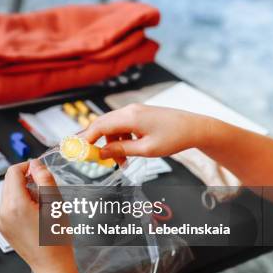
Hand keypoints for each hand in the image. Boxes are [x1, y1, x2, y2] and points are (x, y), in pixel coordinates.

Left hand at [0, 160, 75, 272]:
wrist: (51, 265)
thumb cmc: (56, 239)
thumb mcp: (55, 204)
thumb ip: (45, 180)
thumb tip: (36, 164)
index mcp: (15, 205)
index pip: (13, 172)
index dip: (27, 166)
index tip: (40, 171)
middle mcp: (3, 212)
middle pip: (8, 181)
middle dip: (25, 178)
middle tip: (43, 188)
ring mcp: (0, 220)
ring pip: (7, 193)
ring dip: (22, 190)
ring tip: (40, 203)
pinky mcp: (2, 227)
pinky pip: (7, 206)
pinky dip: (18, 202)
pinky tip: (33, 213)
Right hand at [82, 103, 211, 159]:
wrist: (195, 127)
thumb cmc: (174, 138)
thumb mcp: (146, 149)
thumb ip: (121, 150)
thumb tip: (102, 153)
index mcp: (130, 117)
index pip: (99, 126)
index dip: (85, 138)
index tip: (77, 150)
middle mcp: (129, 110)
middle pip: (102, 124)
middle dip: (96, 142)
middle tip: (93, 158)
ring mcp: (134, 110)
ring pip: (112, 127)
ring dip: (111, 144)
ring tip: (122, 162)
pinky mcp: (138, 114)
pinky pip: (121, 126)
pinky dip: (120, 139)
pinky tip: (128, 151)